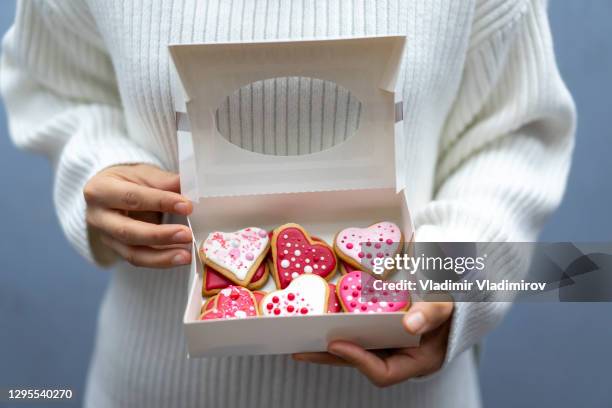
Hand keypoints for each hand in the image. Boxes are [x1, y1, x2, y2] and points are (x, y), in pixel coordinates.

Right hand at [83, 164, 193, 267]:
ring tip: (187, 255)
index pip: (132, 198)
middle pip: (128, 231)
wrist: (113, 193)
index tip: (186, 206)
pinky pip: (139, 259)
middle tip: (187, 235)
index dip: (160, 202)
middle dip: (159, 235)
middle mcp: (98, 217)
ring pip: (132, 253)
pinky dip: (161, 260)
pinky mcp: (117, 251)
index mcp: (100, 190)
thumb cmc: (129, 180)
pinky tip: (180, 258)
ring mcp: (106, 237)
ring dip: (162, 257)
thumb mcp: (143, 174)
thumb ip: (164, 181)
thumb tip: (191, 186)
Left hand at [293, 301, 453, 386]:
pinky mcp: (382, 330)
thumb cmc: (456, 304)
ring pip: (356, 348)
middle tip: (301, 351)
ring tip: (302, 337)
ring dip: (329, 344)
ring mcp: (390, 344)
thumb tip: (410, 323)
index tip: (336, 344)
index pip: (383, 373)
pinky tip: (321, 319)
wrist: (459, 295)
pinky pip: (359, 333)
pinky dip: (341, 327)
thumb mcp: (448, 306)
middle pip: (361, 362)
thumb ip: (432, 313)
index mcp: (418, 361)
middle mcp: (401, 356)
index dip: (358, 361)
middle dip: (330, 357)